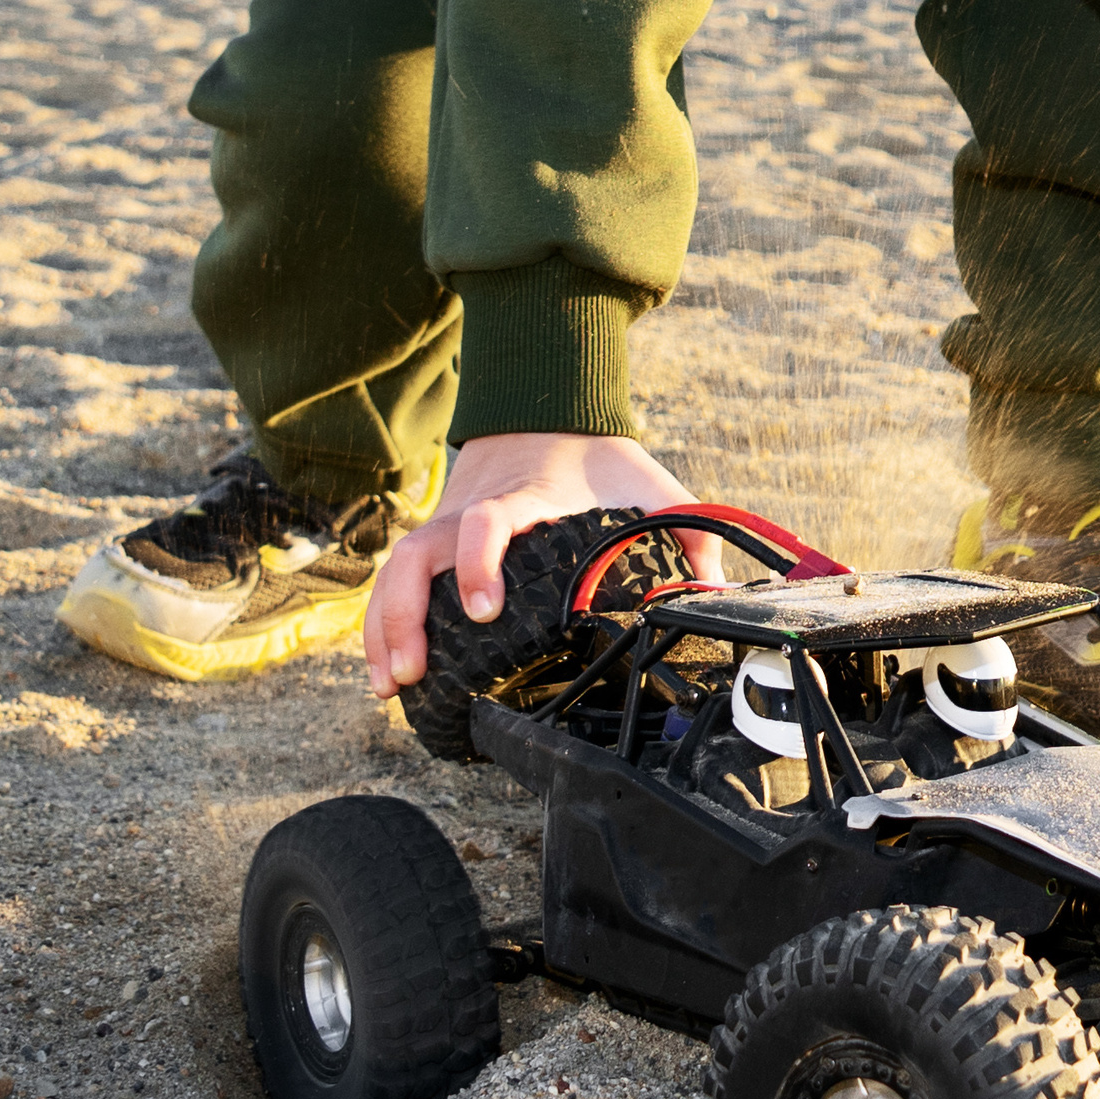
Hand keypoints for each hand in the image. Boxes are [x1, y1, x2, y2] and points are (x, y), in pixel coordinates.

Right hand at [362, 430, 704, 696]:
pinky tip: (385, 672)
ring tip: (387, 689)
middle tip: (413, 676)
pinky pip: (394, 580)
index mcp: (525, 500)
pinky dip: (382, 623)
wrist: (547, 408)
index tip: (482, 611)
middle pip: (417, 556)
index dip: (478, 564)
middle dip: (406, 617)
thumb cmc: (598, 458)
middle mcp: (471, 512)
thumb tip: (716, 592)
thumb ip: (688, 532)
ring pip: (396, 572)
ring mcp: (446, 525)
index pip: (487, 522)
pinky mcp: (434, 539)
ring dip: (384, 629)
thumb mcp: (649, 483)